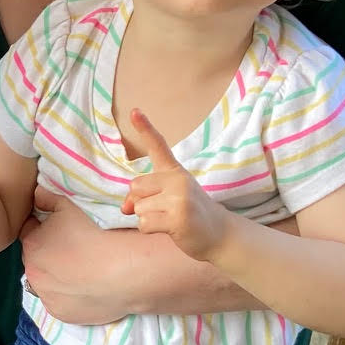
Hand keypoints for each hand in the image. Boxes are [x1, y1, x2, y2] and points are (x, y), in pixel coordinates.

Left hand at [20, 190, 128, 325]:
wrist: (120, 271)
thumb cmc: (93, 234)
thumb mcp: (68, 207)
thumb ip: (48, 198)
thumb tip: (35, 193)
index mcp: (30, 246)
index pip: (29, 233)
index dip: (44, 229)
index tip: (62, 231)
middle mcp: (32, 274)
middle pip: (37, 260)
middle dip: (49, 254)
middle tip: (74, 251)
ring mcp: (46, 297)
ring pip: (47, 283)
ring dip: (57, 277)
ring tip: (81, 271)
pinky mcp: (60, 314)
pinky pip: (60, 302)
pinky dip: (69, 296)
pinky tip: (86, 288)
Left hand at [121, 110, 228, 261]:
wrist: (218, 234)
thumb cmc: (188, 213)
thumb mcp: (166, 199)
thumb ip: (143, 197)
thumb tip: (125, 207)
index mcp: (174, 172)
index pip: (158, 146)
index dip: (145, 128)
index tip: (134, 111)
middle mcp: (178, 180)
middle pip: (135, 187)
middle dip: (141, 202)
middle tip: (164, 209)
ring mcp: (180, 198)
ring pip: (138, 208)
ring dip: (148, 218)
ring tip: (169, 219)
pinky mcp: (179, 217)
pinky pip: (144, 223)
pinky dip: (151, 230)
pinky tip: (170, 228)